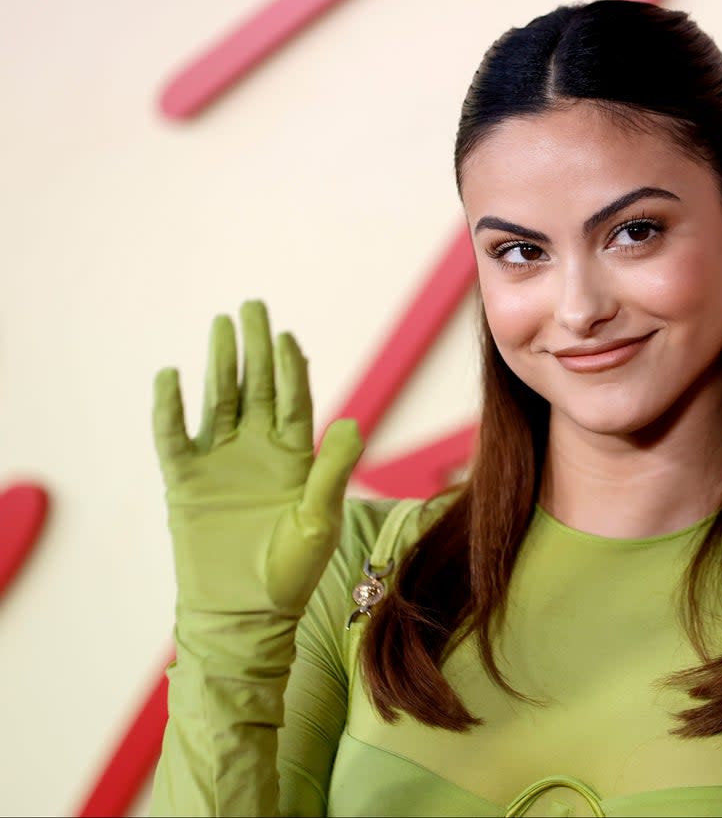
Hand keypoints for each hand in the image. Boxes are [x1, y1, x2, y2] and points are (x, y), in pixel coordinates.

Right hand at [152, 300, 362, 617]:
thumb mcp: (318, 521)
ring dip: (220, 364)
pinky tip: (171, 377)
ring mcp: (220, 464)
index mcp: (295, 458)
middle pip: (255, 388)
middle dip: (255, 349)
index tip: (287, 334)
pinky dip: (170, 408)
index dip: (291, 367)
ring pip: (219, 402)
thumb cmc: (291, 574)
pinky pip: (174, 438)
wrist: (244, 615)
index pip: (293, 401)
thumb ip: (331, 471)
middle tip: (253, 306)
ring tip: (222, 325)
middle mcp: (257, 452)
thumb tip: (351, 422)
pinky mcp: (185, 483)